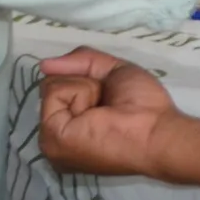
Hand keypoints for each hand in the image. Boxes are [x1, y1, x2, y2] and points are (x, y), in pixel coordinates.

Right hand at [39, 50, 182, 176]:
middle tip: (107, 105)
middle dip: (84, 83)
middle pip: (52, 84)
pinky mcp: (52, 137)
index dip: (85, 81)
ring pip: (51, 86)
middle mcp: (57, 135)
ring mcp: (51, 139)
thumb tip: (43, 64)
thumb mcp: (111, 71)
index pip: (59, 86)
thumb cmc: (143, 106)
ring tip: (103, 111)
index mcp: (71, 127)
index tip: (108, 97)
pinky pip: (54, 92)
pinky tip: (96, 114)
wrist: (156, 130)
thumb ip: (82, 61)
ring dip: (85, 89)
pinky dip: (80, 94)